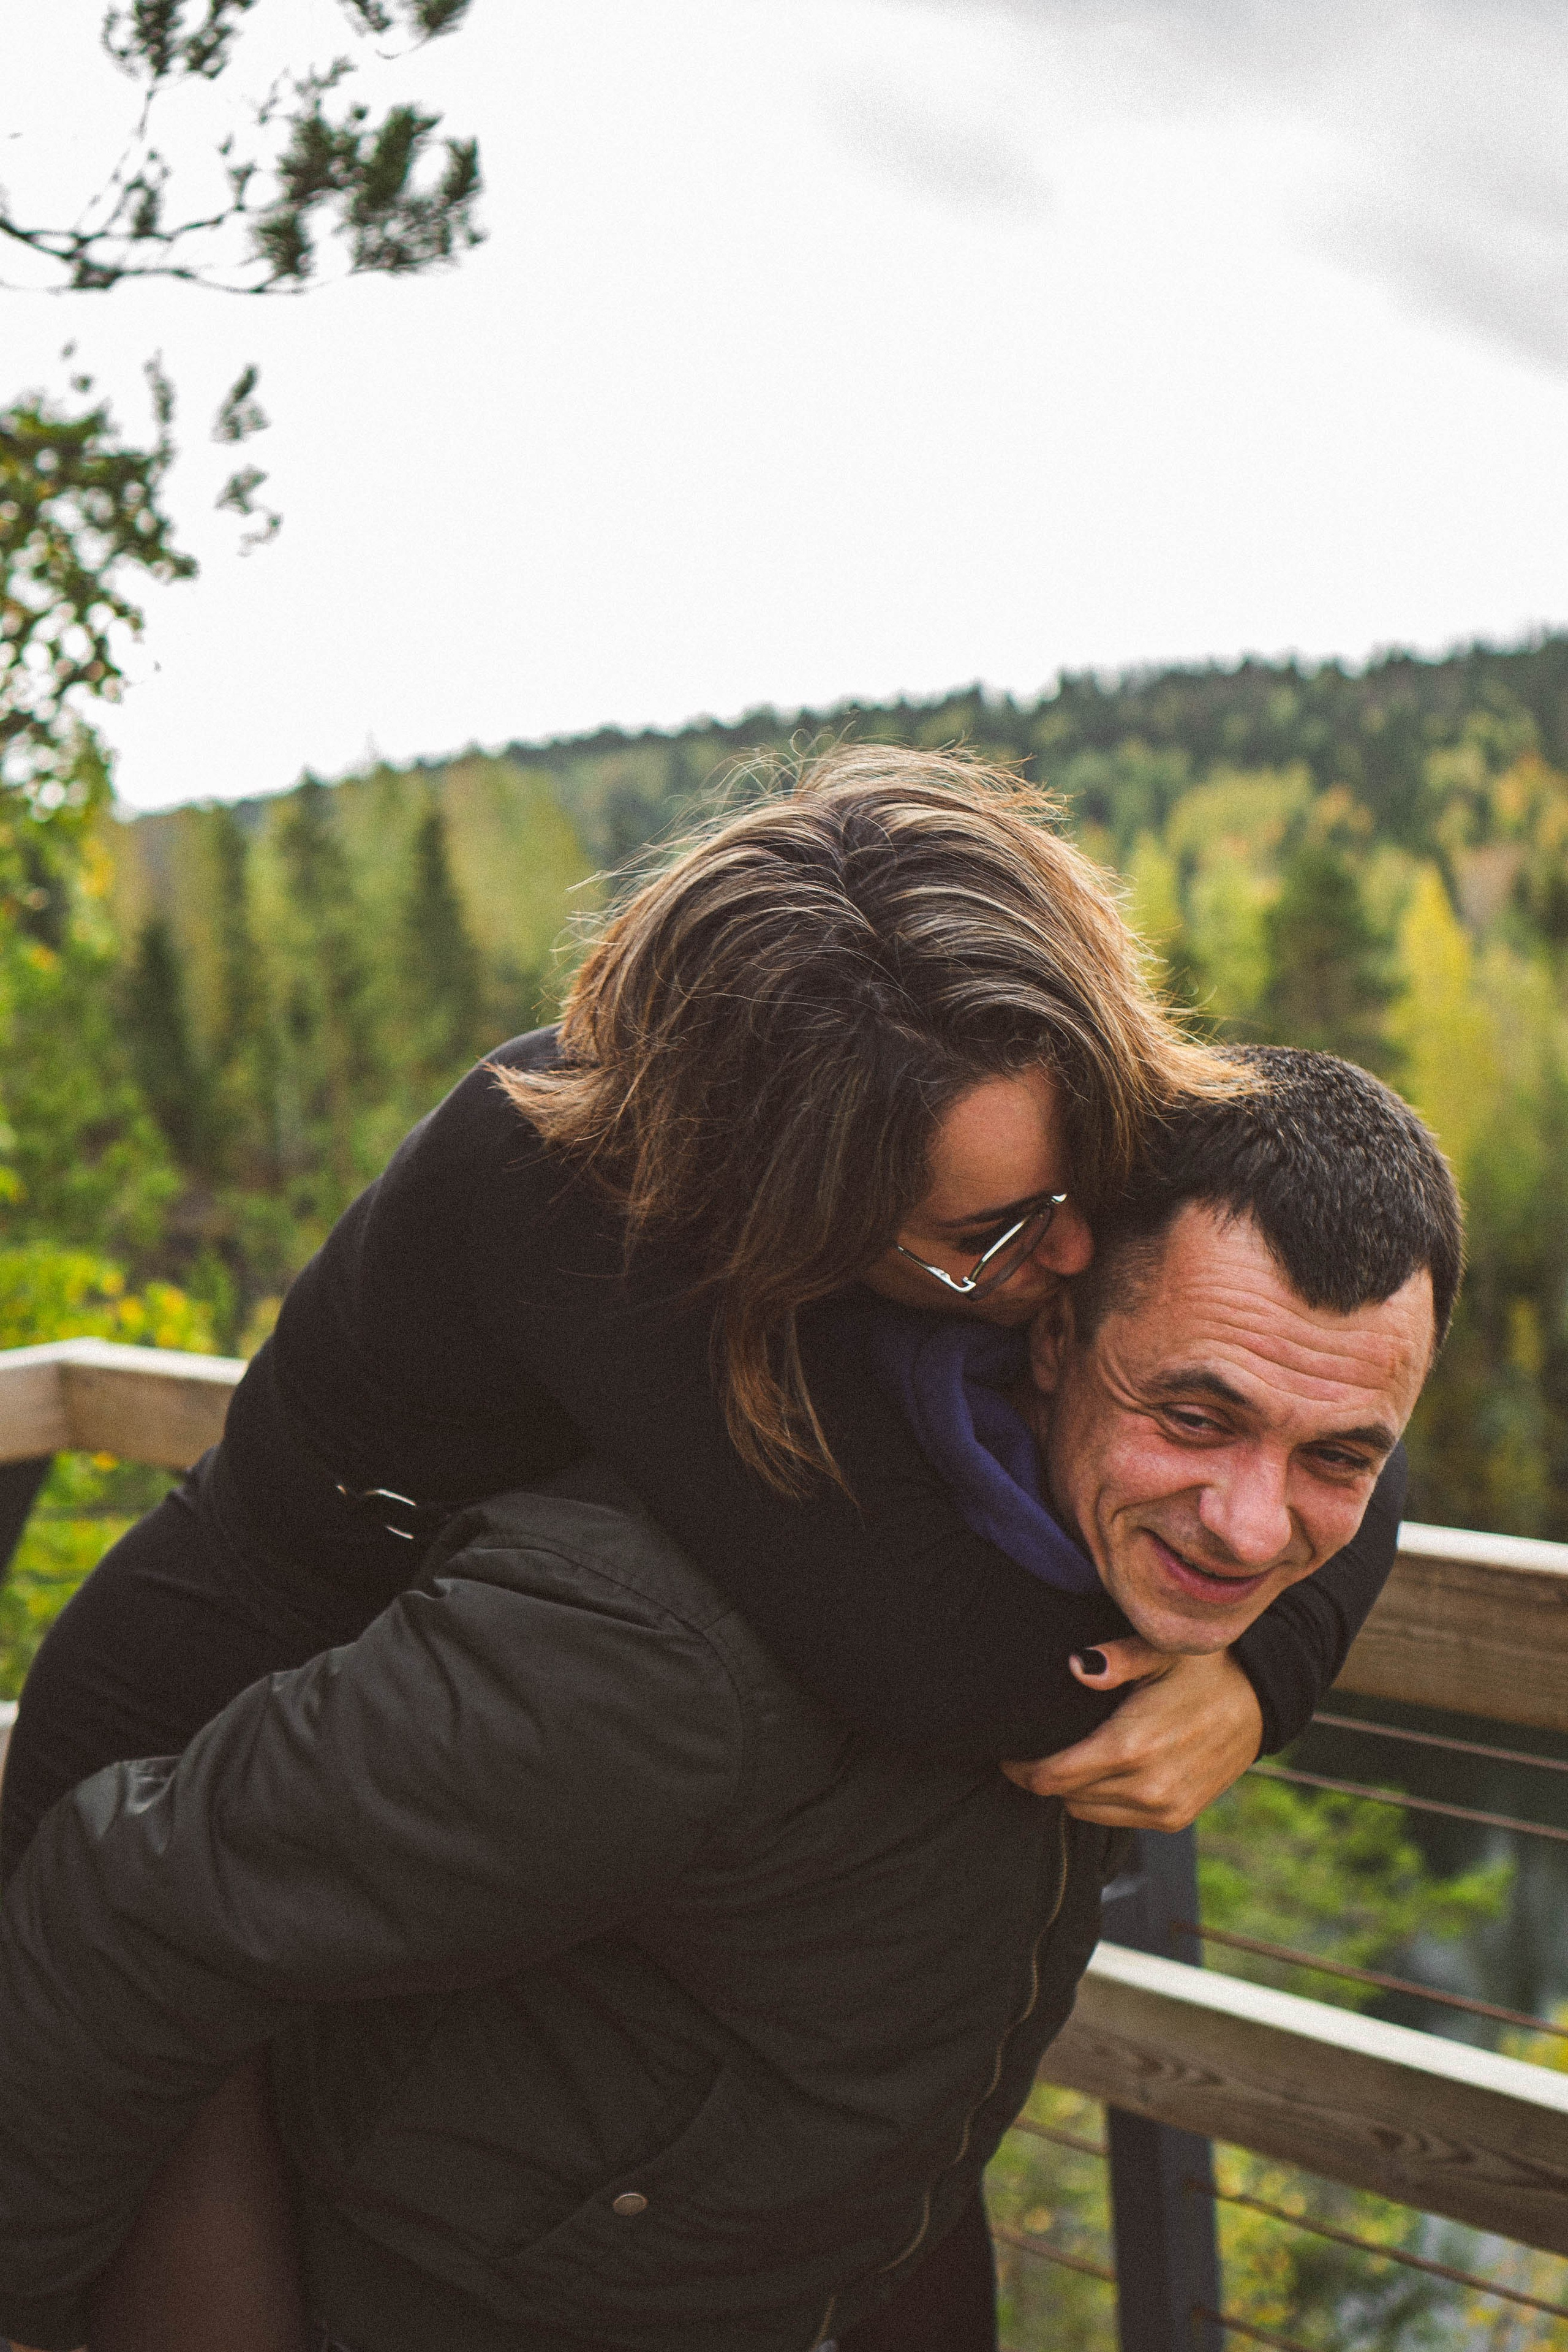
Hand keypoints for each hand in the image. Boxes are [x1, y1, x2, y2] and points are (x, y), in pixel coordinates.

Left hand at [1000, 1641, 1263, 1827]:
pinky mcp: (1176, 1818)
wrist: (1261, 1701)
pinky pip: (1117, 1819)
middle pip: (1064, 1795)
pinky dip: (1103, 1800)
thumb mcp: (1161, 1650)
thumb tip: (1076, 1665)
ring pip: (1086, 1811)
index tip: (1009, 1751)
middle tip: (1036, 1748)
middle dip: (1044, 1775)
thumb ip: (1115, 1657)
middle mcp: (1145, 1787)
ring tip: (1072, 1757)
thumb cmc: (1205, 1668)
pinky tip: (1107, 1770)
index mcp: (1130, 1746)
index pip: (1052, 1776)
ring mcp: (1162, 1808)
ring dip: (1073, 1789)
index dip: (1022, 1767)